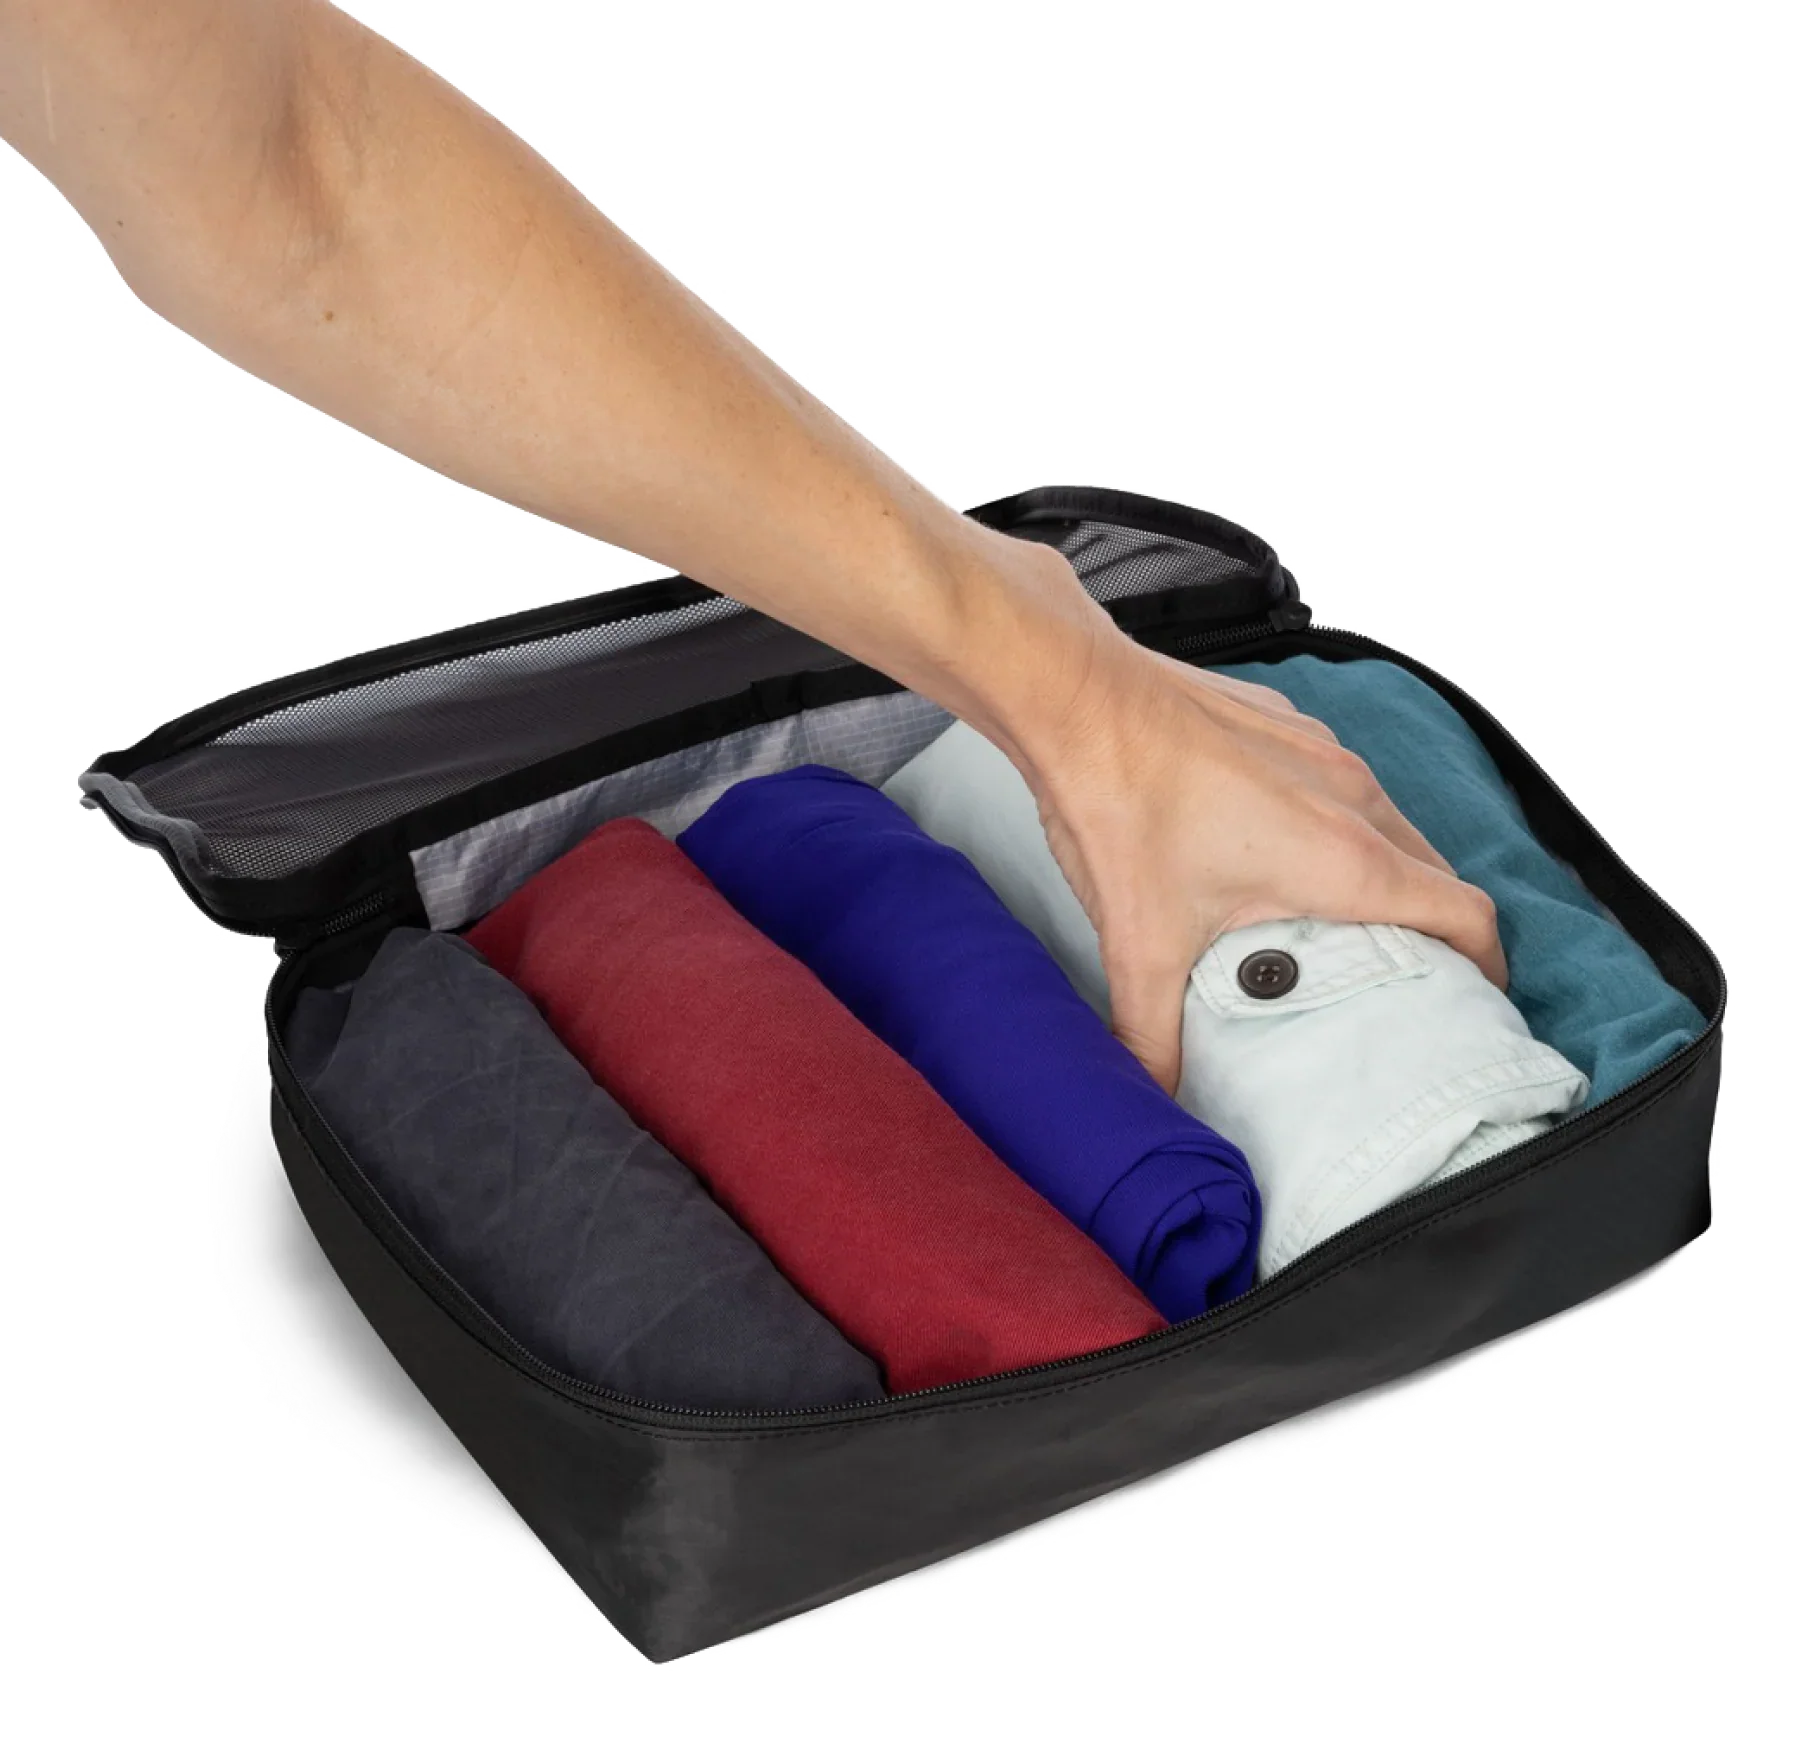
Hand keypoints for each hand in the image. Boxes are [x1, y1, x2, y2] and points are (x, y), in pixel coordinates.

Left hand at [1013, 611, 1506, 1093]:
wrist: (1078, 697)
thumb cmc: (1120, 805)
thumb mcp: (1139, 943)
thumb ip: (1151, 1033)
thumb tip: (1152, 1092)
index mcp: (1344, 858)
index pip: (1465, 913)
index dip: (1486, 963)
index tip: (1475, 996)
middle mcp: (1353, 797)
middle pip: (1436, 870)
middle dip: (1436, 924)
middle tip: (1408, 972)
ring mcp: (1324, 751)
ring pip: (1392, 819)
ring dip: (1389, 868)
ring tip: (1350, 917)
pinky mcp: (1288, 725)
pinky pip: (1344, 779)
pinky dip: (1341, 820)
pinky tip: (1284, 847)